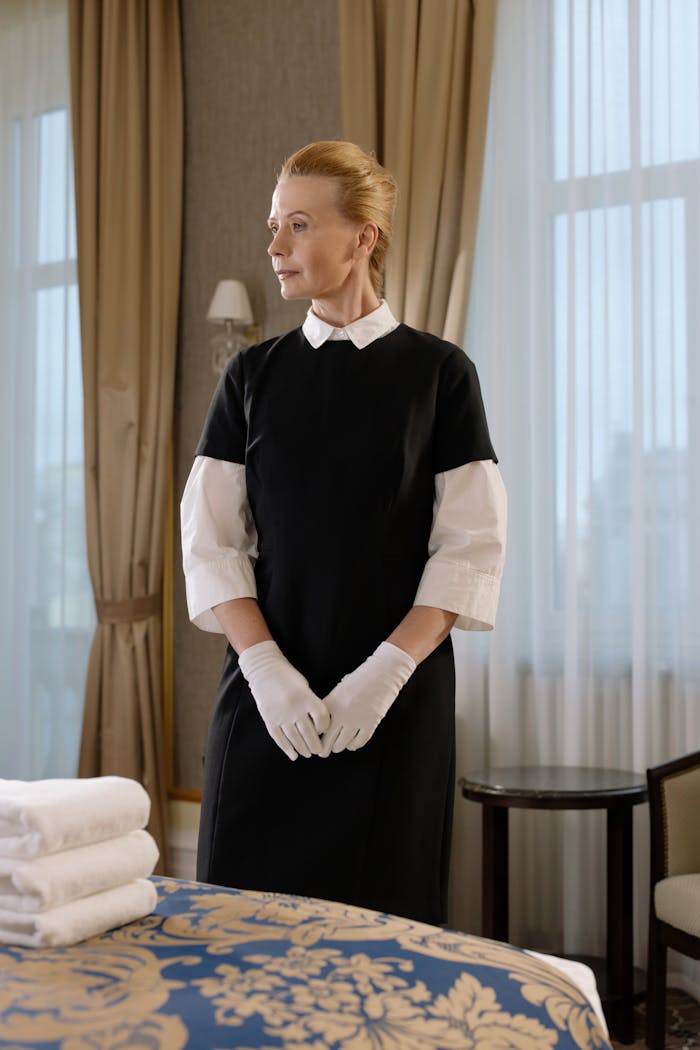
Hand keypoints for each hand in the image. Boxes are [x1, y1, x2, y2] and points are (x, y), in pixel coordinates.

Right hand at [237, 640, 329, 760]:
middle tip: (319, 750)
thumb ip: (311, 704)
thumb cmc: (289, 677)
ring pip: (295, 739)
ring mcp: (281, 715)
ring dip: (303, 749)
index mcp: (306, 697)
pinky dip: (287, 748)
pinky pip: (279, 738)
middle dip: (315, 745)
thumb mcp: (305, 687)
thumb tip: (319, 726)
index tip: (323, 730)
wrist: (265, 670)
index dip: (325, 727)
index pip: (322, 719)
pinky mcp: (269, 719)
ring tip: (308, 753)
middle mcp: (294, 708)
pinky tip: (293, 755)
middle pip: (309, 733)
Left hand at [321, 642, 416, 756]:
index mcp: (331, 702)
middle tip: (323, 751)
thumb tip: (323, 727)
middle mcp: (342, 713)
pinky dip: (353, 745)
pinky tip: (351, 743)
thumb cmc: (360, 679)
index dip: (315, 736)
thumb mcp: (339, 690)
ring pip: (342, 745)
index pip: (317, 728)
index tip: (315, 739)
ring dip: (338, 747)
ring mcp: (357, 719)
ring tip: (337, 746)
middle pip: (327, 741)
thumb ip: (331, 706)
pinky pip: (358, 743)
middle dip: (324, 749)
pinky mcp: (371, 723)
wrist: (383, 673)